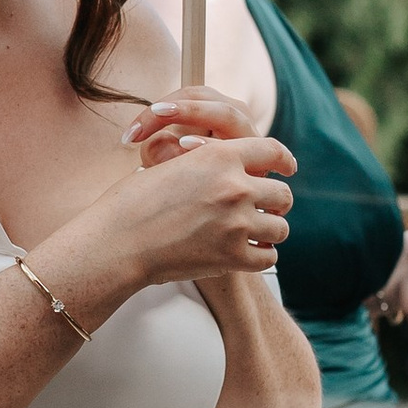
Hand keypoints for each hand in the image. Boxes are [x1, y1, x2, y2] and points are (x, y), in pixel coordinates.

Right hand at [68, 91, 296, 292]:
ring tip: (254, 235)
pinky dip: (260, 256)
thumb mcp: (172, 165)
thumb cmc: (134, 203)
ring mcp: (237, 223)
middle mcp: (235, 186)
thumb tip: (227, 166)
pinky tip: (247, 254)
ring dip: (269, 231)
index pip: (273, 151)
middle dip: (275, 203)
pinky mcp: (233, 256)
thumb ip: (206, 164)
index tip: (289, 168)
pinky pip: (268, 256)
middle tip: (265, 211)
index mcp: (219, 156)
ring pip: (280, 226)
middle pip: (283, 193)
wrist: (118, 241)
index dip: (285, 160)